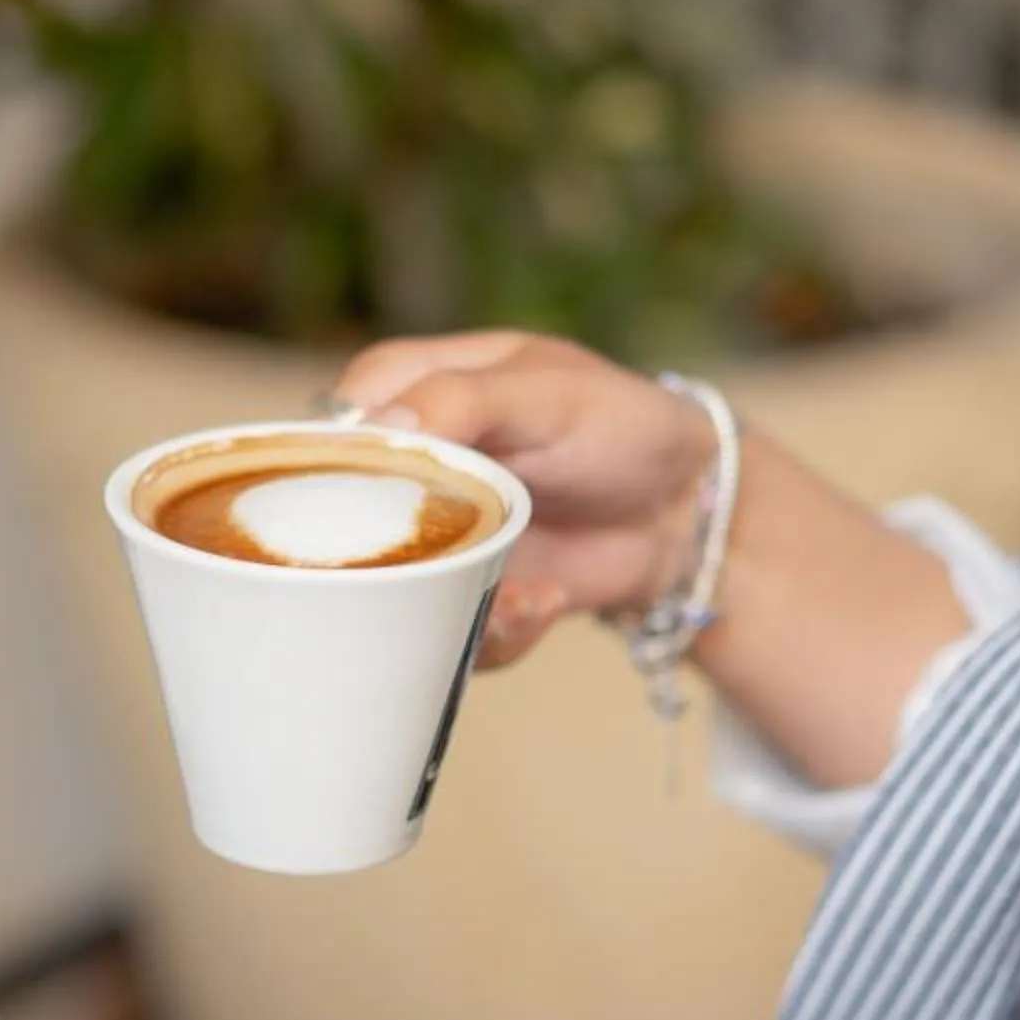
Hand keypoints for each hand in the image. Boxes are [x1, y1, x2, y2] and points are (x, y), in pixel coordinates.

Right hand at [330, 332, 712, 667]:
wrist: (685, 512)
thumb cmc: (620, 425)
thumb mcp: (546, 393)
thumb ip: (461, 400)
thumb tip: (382, 429)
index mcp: (408, 388)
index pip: (335, 424)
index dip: (343, 464)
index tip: (380, 495)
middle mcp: (405, 465)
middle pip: (339, 520)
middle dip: (390, 556)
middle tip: (446, 562)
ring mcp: (430, 534)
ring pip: (387, 590)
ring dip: (448, 603)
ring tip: (525, 592)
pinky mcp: (460, 591)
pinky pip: (441, 630)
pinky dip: (496, 628)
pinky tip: (545, 600)